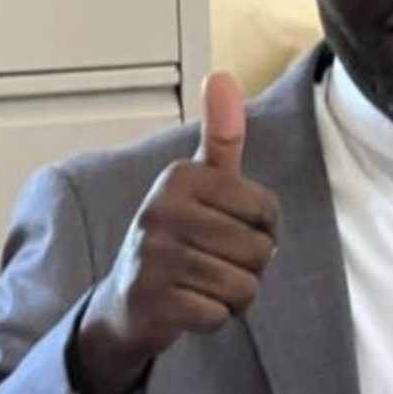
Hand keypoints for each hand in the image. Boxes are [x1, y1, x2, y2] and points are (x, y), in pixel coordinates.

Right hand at [73, 72, 279, 393]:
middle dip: (249, 266)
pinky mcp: (151, 299)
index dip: (264, 229)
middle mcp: (161, 210)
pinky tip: (191, 305)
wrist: (126, 300)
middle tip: (215, 261)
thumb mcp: (202, 183)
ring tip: (204, 283)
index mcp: (180, 177)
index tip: (232, 229)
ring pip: (243, 286)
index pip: (266, 209)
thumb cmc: (178, 236)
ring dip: (234, 295)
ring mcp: (153, 256)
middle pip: (259, 250)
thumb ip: (222, 135)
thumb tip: (221, 75)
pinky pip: (219, 315)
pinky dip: (215, 318)